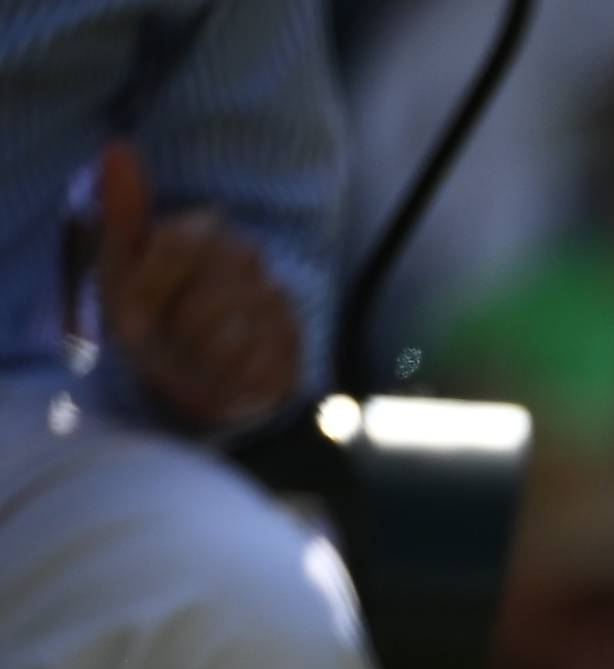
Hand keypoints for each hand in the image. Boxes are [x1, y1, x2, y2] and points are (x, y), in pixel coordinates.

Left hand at [93, 147, 299, 432]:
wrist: (197, 369)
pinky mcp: (295, 342)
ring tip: (196, 356)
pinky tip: (223, 373)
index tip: (131, 319)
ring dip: (200, 358)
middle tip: (168, 339)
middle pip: (203, 300)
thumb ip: (124, 213)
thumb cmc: (153, 313)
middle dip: (175, 331)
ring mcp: (276, 298)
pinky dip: (230, 378)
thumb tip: (118, 145)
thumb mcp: (122, 265)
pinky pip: (258, 366)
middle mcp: (246, 254)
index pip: (179, 240)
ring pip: (232, 335)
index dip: (150, 288)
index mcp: (202, 228)